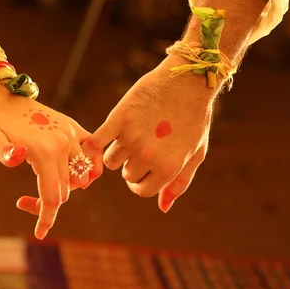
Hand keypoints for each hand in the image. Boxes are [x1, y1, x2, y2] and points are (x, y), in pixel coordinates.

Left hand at [0, 85, 93, 238]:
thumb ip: (2, 151)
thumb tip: (17, 157)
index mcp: (45, 151)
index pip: (53, 197)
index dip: (46, 218)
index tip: (40, 234)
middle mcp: (64, 143)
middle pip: (65, 190)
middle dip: (47, 203)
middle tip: (22, 201)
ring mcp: (71, 134)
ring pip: (80, 176)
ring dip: (65, 187)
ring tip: (41, 185)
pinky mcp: (72, 127)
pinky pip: (92, 153)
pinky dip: (90, 167)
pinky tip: (78, 176)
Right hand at [83, 55, 217, 211]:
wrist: (186, 81)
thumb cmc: (194, 118)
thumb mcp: (194, 153)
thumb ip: (179, 183)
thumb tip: (162, 208)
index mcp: (168, 168)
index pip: (142, 190)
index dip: (142, 182)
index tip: (144, 170)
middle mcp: (148, 156)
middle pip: (127, 174)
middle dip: (133, 164)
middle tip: (143, 145)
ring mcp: (132, 137)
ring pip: (111, 160)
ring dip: (118, 151)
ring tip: (132, 135)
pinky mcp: (118, 119)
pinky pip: (96, 143)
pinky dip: (95, 145)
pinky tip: (99, 140)